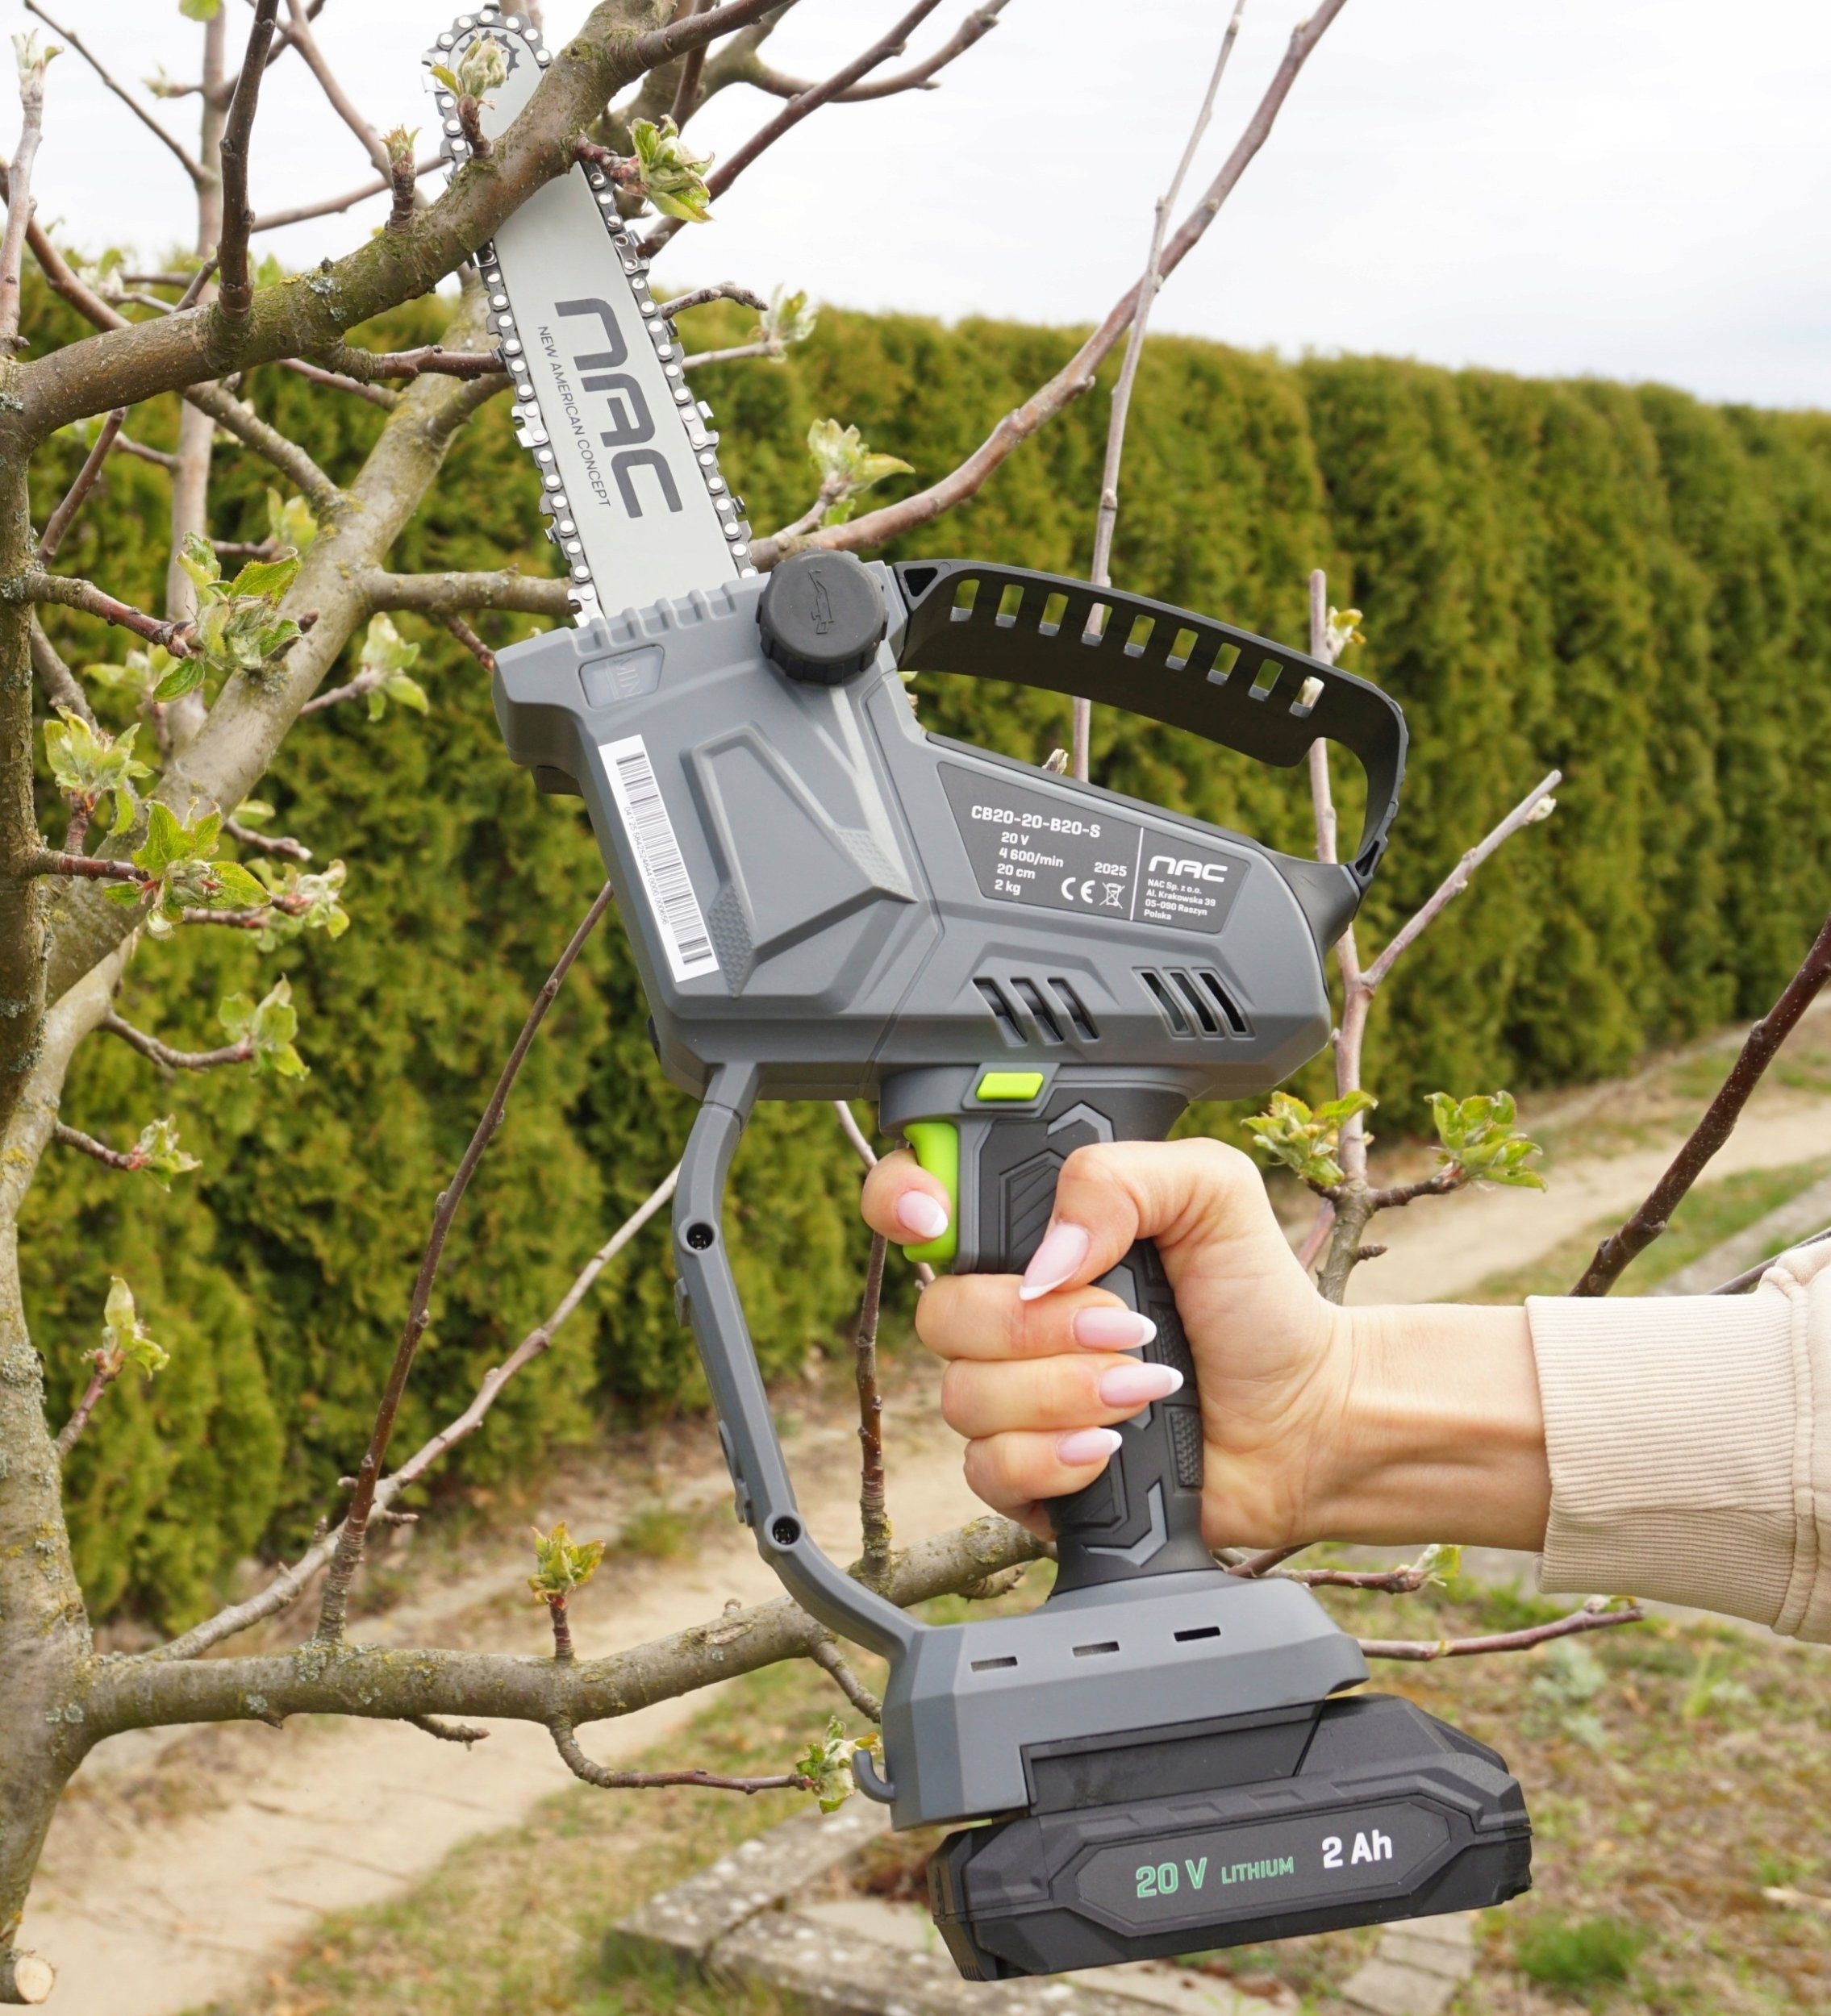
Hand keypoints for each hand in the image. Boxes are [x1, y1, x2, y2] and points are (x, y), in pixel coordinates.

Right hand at [862, 1138, 1549, 1553]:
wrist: (1307, 1418)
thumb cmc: (1260, 1303)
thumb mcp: (1212, 1192)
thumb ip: (1121, 1178)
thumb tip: (1043, 1259)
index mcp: (1034, 1231)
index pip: (918, 1198)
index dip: (900, 1200)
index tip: (935, 1219)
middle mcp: (1008, 1310)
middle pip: (938, 1312)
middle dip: (1038, 1327)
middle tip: (1129, 1326)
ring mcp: (1011, 1393)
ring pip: (963, 1396)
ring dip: (1064, 1394)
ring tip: (1145, 1390)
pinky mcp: (1026, 1474)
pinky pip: (986, 1469)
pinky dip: (1055, 1459)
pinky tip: (1113, 1449)